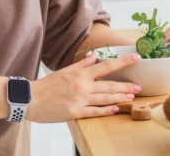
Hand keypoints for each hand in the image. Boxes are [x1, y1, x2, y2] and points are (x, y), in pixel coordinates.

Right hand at [26, 51, 141, 122]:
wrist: (30, 99)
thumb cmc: (47, 85)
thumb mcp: (64, 71)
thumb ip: (81, 65)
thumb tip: (94, 56)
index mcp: (80, 74)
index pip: (106, 66)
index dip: (123, 62)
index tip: (136, 58)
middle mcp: (82, 86)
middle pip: (109, 85)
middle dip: (126, 85)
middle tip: (139, 86)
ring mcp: (80, 100)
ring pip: (105, 99)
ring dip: (120, 97)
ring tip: (131, 97)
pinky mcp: (75, 113)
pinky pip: (95, 112)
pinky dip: (106, 111)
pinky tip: (116, 109)